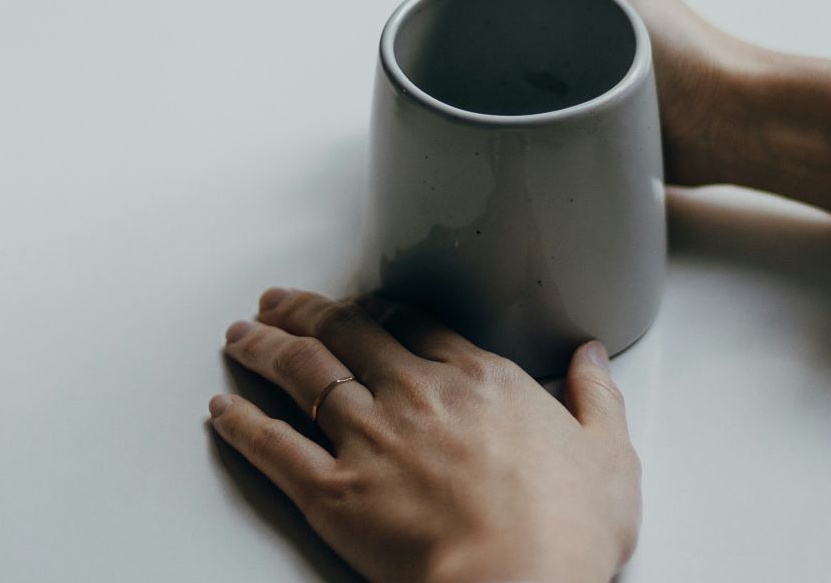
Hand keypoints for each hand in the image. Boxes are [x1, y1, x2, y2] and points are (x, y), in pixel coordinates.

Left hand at [210, 288, 639, 582]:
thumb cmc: (565, 531)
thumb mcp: (608, 456)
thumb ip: (596, 398)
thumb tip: (592, 358)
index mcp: (478, 379)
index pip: (414, 323)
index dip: (378, 309)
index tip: (360, 304)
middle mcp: (415, 394)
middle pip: (346, 333)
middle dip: (306, 310)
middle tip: (278, 299)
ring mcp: (368, 438)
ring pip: (302, 374)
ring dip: (264, 348)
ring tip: (240, 334)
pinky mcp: (333, 491)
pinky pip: (273, 446)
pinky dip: (242, 424)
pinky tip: (222, 410)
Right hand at [433, 0, 830, 214]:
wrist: (720, 120)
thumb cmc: (670, 43)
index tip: (451, 23)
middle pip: (487, 4)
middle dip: (469, 32)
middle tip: (467, 66)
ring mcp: (570, 41)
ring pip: (498, 50)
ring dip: (488, 72)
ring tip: (491, 94)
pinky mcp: (575, 88)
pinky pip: (520, 90)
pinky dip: (508, 101)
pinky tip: (507, 117)